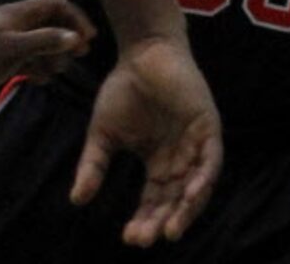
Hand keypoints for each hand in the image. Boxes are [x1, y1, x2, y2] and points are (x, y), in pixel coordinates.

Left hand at [0, 0, 93, 85]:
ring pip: (38, 44)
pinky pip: (25, 59)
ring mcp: (8, 41)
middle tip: (81, 53)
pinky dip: (36, 68)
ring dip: (52, 56)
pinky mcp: (1, 59)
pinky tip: (40, 80)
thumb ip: (45, 41)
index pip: (56, 6)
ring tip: (59, 70)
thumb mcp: (16, 47)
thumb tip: (75, 38)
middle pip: (49, 24)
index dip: (75, 18)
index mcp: (20, 13)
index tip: (88, 36)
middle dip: (66, 38)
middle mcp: (16, 24)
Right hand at [71, 34, 221, 246]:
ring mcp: (195, 140)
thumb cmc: (124, 88)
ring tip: (171, 230)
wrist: (142, 51)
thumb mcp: (104, 134)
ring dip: (186, 209)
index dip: (144, 219)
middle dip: (162, 221)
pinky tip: (192, 195)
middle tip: (145, 239)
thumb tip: (77, 200)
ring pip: (197, 185)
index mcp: (158, 160)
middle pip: (175, 198)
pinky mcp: (207, 124)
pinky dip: (204, 178)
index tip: (128, 238)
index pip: (154, 200)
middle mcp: (180, 155)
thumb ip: (94, 166)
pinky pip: (212, 158)